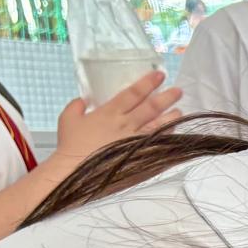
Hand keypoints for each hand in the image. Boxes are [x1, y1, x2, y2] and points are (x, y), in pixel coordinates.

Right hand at [54, 70, 182, 161]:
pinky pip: (158, 148)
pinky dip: (168, 141)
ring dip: (171, 118)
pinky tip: (173, 137)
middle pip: (151, 108)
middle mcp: (126, 125)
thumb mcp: (67, 120)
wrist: (74, 172)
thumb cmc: (70, 146)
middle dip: (166, 97)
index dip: (148, 83)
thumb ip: (76, 106)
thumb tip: (82, 101)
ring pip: (158, 127)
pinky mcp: (139, 159)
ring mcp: (135, 143)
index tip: (160, 75)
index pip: (133, 93)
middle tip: (178, 91)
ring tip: (180, 111)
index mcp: (110, 113)